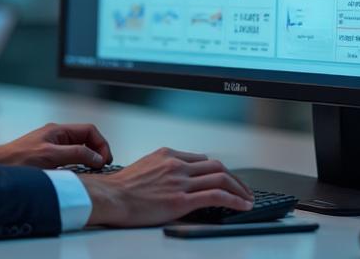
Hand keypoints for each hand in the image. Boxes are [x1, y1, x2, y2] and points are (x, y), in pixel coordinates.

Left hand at [0, 123, 112, 168]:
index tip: (104, 160)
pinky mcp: (48, 157)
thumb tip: (97, 157)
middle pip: (86, 139)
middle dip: (97, 151)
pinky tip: (77, 175)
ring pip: (79, 149)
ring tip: (92, 172)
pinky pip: (70, 158)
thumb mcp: (51, 156)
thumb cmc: (18, 160)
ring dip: (88, 159)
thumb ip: (76, 154)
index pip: (90, 131)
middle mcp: (56, 136)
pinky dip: (78, 165)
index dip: (101, 144)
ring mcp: (52, 146)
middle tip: (101, 168)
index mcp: (59, 130)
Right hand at [79, 147, 253, 226]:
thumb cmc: (121, 188)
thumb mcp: (144, 168)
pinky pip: (217, 195)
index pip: (202, 159)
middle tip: (243, 189)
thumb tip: (176, 180)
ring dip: (240, 189)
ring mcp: (180, 181)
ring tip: (248, 199)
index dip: (218, 170)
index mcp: (168, 155)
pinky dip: (234, 199)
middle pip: (217, 165)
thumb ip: (163, 169)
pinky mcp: (182, 200)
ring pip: (221, 178)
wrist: (110, 198)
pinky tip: (242, 205)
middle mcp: (177, 164)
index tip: (225, 179)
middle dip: (235, 178)